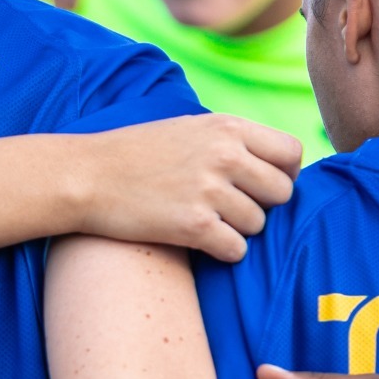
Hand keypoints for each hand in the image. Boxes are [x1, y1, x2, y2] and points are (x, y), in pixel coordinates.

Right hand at [78, 113, 300, 261]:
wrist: (86, 176)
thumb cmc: (135, 154)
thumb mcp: (189, 128)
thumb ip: (232, 140)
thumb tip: (279, 163)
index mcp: (226, 127)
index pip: (292, 153)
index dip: (284, 173)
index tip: (261, 184)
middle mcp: (225, 155)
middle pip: (282, 193)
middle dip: (261, 205)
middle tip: (230, 207)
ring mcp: (210, 190)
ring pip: (258, 224)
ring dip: (237, 228)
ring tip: (205, 219)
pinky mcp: (194, 225)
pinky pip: (237, 250)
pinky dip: (222, 251)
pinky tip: (199, 240)